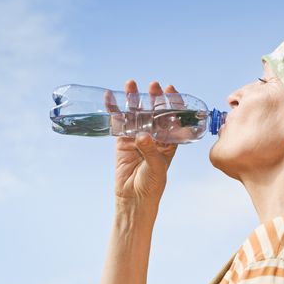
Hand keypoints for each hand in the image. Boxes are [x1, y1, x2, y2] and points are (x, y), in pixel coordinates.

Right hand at [104, 80, 182, 203]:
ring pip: (136, 114)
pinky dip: (114, 110)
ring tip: (131, 84)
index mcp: (169, 141)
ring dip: (134, 99)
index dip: (172, 103)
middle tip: (154, 85)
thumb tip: (143, 135)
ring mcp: (137, 136)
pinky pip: (119, 123)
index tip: (170, 90)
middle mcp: (154, 136)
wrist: (133, 199)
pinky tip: (110, 97)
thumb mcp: (156, 167)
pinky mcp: (122, 141)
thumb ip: (150, 150)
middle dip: (154, 98)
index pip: (173, 118)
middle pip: (154, 112)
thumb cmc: (151, 185)